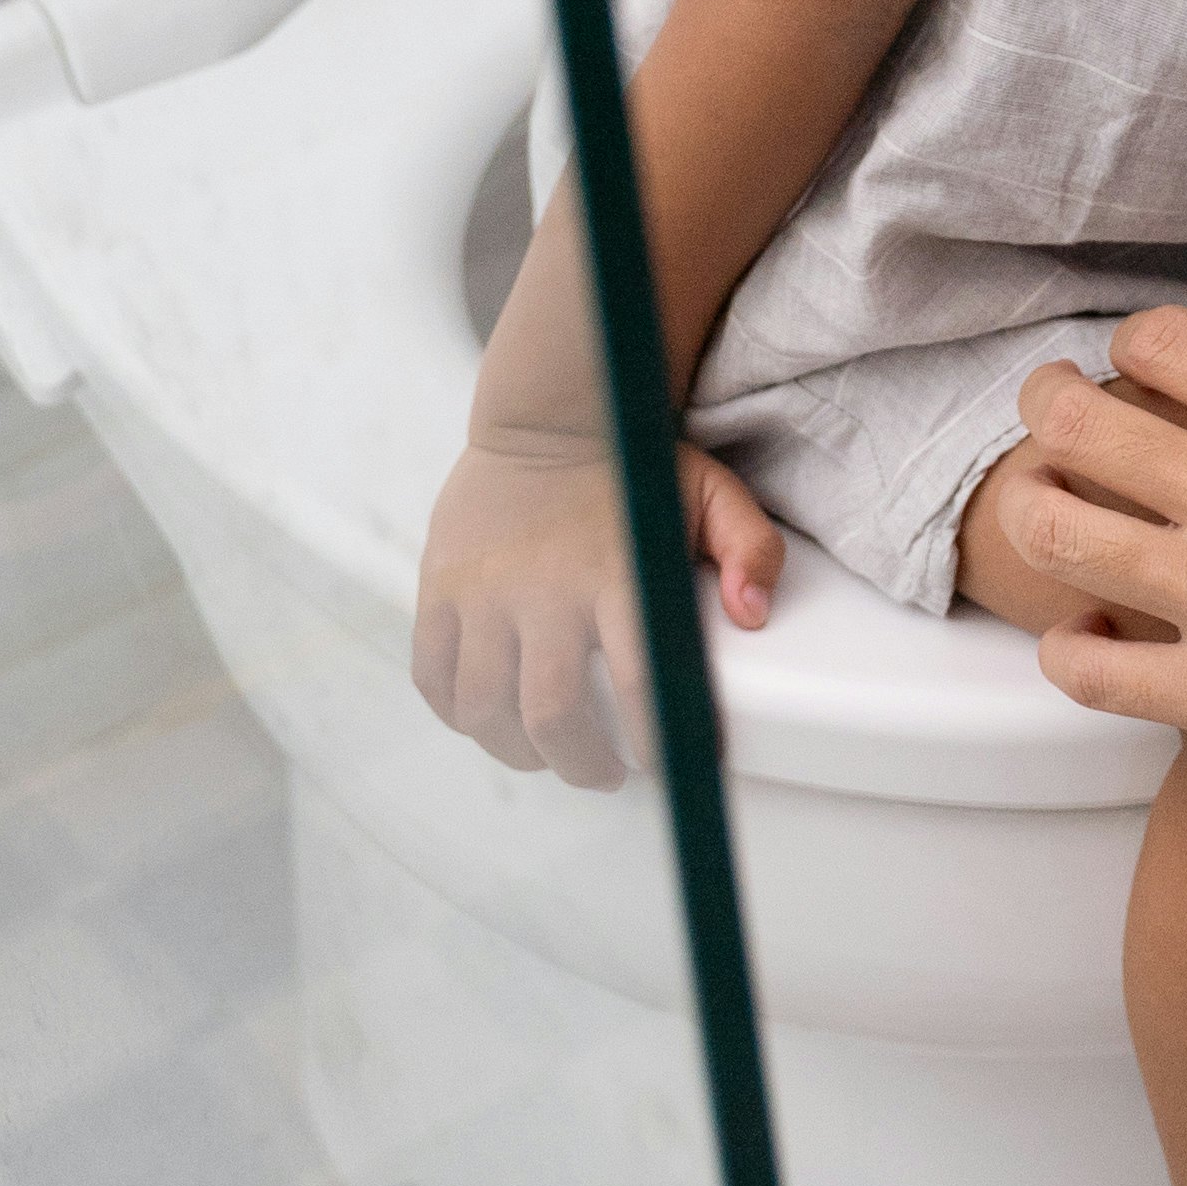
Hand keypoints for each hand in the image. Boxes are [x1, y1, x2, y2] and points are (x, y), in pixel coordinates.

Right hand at [410, 432, 783, 786]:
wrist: (548, 411)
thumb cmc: (636, 465)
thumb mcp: (711, 491)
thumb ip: (749, 547)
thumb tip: (753, 615)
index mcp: (617, 571)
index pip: (639, 683)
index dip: (656, 742)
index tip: (672, 765)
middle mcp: (543, 587)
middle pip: (551, 716)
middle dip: (583, 766)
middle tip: (609, 774)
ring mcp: (482, 589)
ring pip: (484, 708)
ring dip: (519, 752)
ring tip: (549, 754)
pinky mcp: (440, 586)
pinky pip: (433, 677)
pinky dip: (459, 715)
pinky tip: (493, 718)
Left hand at [994, 308, 1186, 868]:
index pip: (1165, 344)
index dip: (1136, 345)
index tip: (1139, 365)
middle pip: (1081, 423)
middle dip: (1048, 406)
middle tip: (1048, 414)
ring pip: (1058, 533)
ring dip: (1036, 509)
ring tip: (1043, 508)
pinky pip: (1086, 667)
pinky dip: (1068, 645)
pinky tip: (1089, 632)